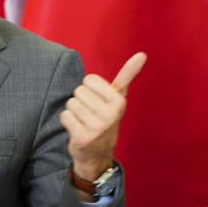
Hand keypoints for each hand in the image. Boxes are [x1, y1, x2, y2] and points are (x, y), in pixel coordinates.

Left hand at [61, 52, 145, 182]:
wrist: (98, 153)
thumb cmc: (106, 117)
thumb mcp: (118, 97)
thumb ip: (127, 75)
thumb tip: (142, 54)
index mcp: (119, 101)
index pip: (89, 80)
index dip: (89, 89)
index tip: (97, 101)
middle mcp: (110, 115)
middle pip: (79, 91)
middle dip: (81, 100)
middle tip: (90, 113)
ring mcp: (97, 128)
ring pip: (71, 103)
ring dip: (74, 111)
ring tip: (84, 120)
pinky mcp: (82, 138)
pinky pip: (65, 116)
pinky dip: (67, 121)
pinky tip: (77, 128)